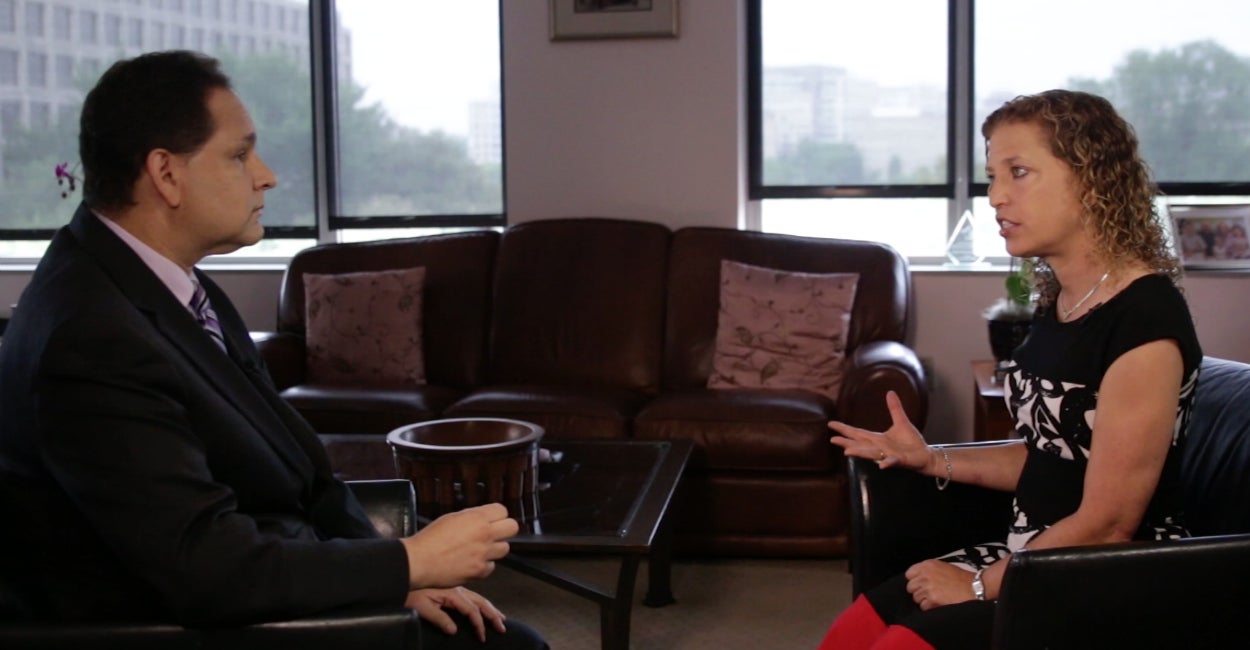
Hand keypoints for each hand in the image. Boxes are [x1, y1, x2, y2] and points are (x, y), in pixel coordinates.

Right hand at [401, 503, 518, 589]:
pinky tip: (472, 562)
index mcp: (476, 518)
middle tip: (494, 533)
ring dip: (495, 549)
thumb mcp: (451, 518)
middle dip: (504, 529)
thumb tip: (483, 518)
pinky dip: (484, 565)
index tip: (492, 519)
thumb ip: (471, 517)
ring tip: (481, 549)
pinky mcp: (479, 571)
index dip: (496, 515)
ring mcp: (483, 553)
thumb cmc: (430, 539)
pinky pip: (491, 567)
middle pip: (512, 527)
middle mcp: (484, 534)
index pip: (502, 510)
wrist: (419, 561)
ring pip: (505, 549)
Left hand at [405, 587, 506, 641]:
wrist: (404, 573)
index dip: (479, 624)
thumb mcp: (422, 606)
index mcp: (452, 594)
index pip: (471, 610)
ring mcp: (456, 587)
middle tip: (502, 626)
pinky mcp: (452, 587)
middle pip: (480, 602)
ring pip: (478, 597)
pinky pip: (472, 595)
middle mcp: (457, 589)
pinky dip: (482, 602)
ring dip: (490, 608)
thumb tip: (453, 629)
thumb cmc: (410, 590)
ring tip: (500, 616)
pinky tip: (484, 605)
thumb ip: (439, 618)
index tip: (483, 636)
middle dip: (493, 614)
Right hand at [828, 390, 931, 470]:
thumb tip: (890, 392)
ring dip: (860, 453)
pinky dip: (887, 463)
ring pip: (871, 454)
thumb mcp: (901, 422)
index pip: (858, 433)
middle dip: (846, 442)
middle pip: (859, 444)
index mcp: (878, 439)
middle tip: (832, 440)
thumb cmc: (911, 442)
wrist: (925, 456)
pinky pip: (892, 462)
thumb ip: (894, 408)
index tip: (831, 424)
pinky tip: (881, 465)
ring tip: (847, 451)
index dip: (844, 429)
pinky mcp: (900, 460)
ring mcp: (888, 455)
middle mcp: (879, 448)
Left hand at [904, 560, 976, 609]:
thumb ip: (928, 570)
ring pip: (916, 598)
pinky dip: (930, 607)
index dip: (915, 580)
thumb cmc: (963, 578)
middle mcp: (925, 575)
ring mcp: (928, 588)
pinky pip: (923, 606)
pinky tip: (939, 603)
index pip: (909, 574)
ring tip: (937, 598)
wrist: (975, 588)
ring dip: (924, 600)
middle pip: (910, 587)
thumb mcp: (944, 566)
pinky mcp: (932, 599)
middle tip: (929, 593)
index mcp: (928, 565)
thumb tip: (918, 577)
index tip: (919, 584)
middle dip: (918, 591)